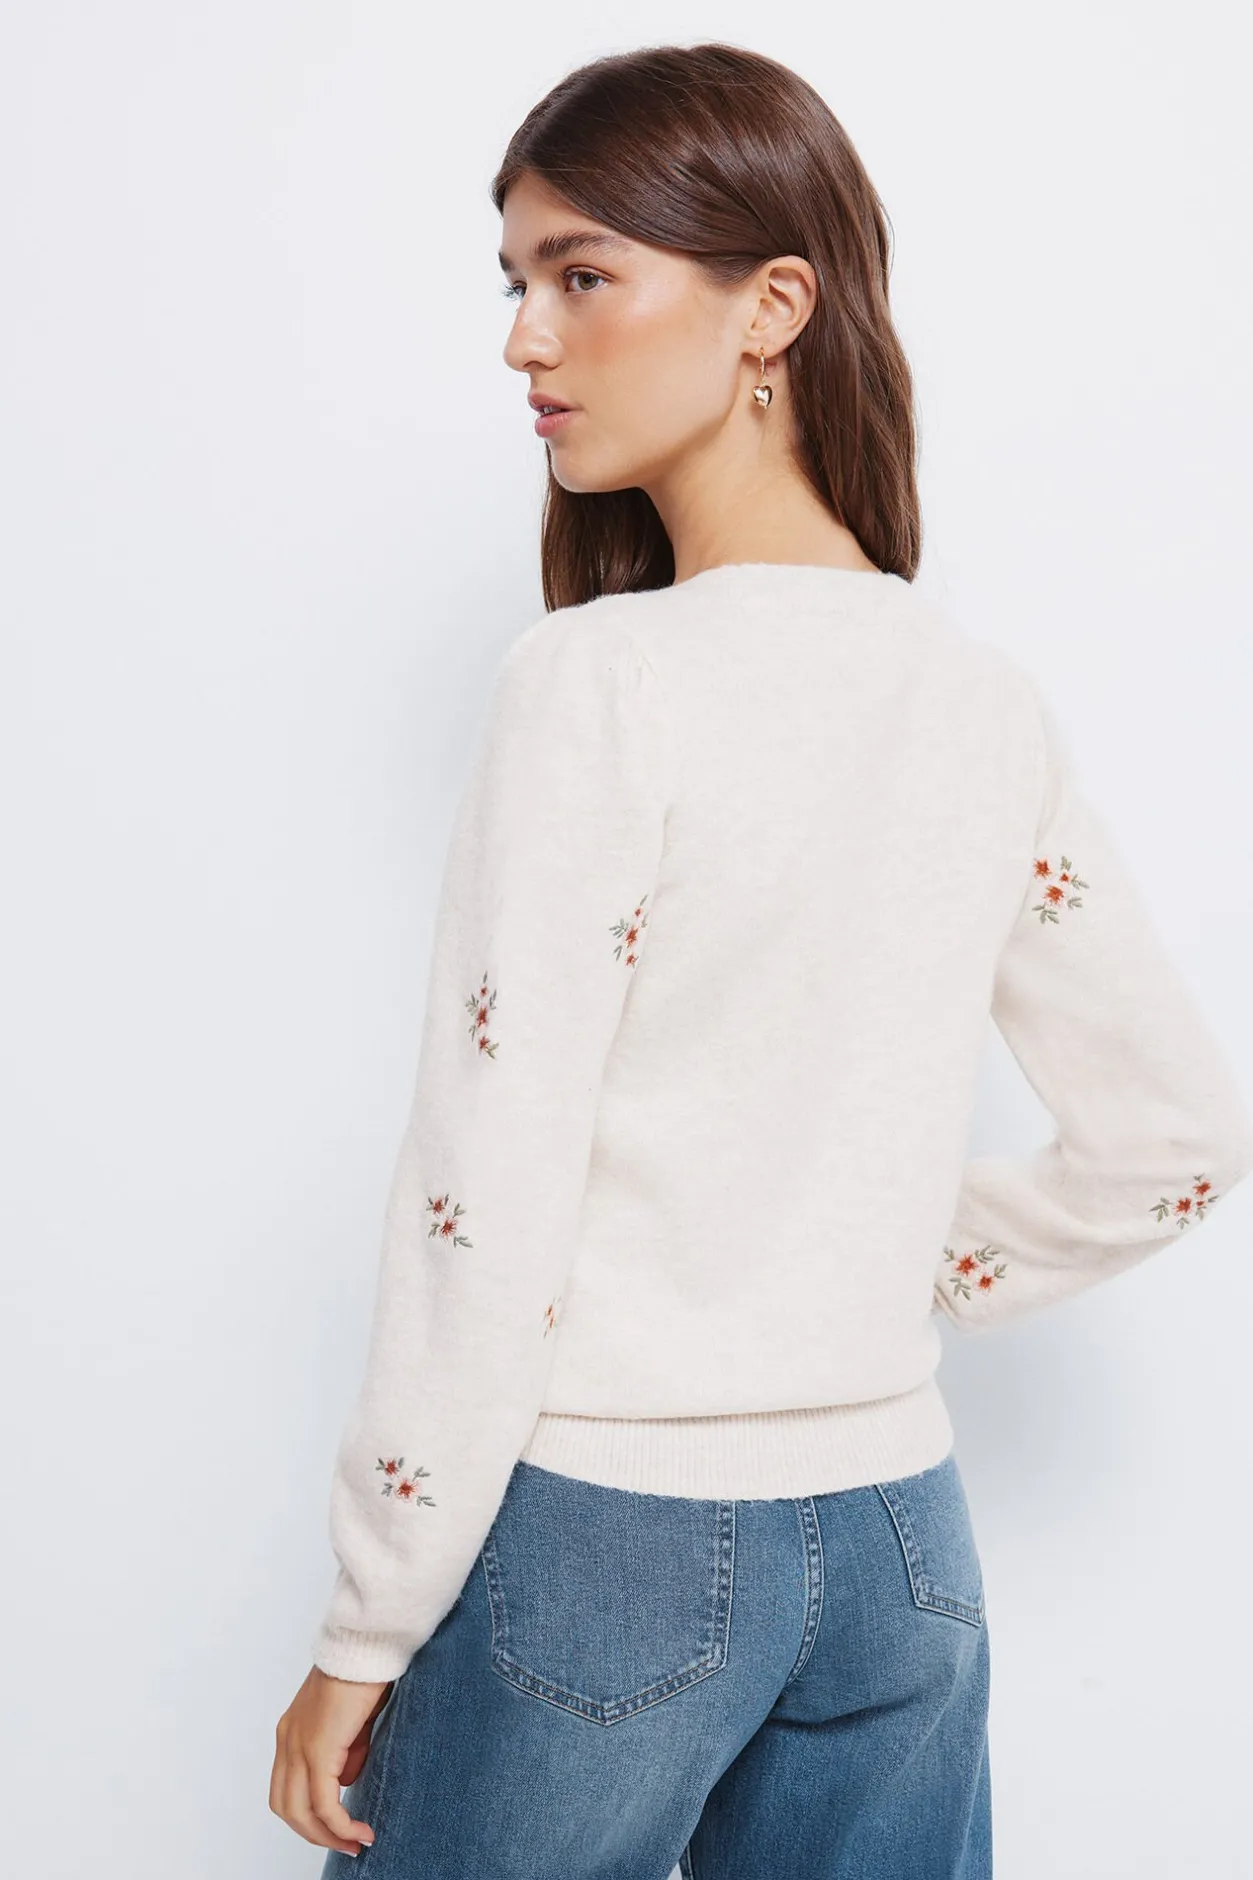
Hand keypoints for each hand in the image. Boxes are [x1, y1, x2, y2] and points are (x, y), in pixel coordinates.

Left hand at [270, 1664, 393, 1854]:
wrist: (366, 1645)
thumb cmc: (365, 1674)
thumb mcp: (353, 1723)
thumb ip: (346, 1753)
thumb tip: (345, 1780)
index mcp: (292, 1732)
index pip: (287, 1788)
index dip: (308, 1815)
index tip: (337, 1828)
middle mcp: (287, 1740)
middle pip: (286, 1807)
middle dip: (315, 1833)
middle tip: (345, 1844)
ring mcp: (298, 1744)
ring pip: (299, 1811)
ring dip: (326, 1835)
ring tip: (354, 1842)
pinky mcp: (318, 1748)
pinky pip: (323, 1801)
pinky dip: (339, 1824)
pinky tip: (359, 1829)